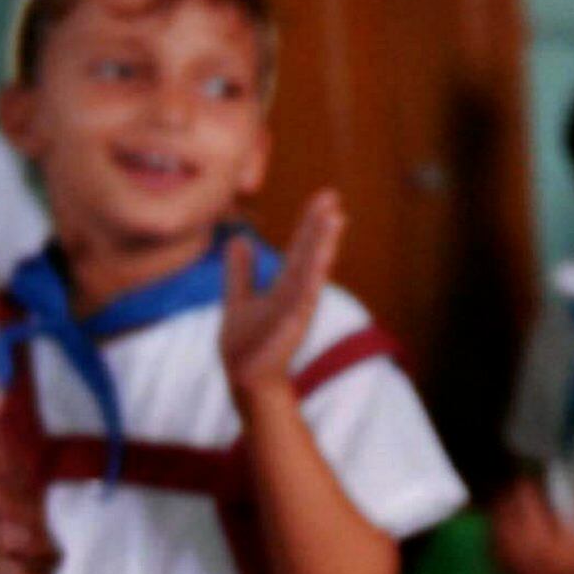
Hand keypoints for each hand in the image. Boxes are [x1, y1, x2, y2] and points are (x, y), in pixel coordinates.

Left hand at [221, 191, 342, 397]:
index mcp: (286, 286)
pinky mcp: (291, 324)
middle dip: (319, 224)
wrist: (245, 379)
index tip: (326, 196)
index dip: (311, 222)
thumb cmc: (246, 344)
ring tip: (335, 217)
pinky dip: (313, 276)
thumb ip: (241, 270)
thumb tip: (238, 238)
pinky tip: (321, 258)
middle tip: (332, 195)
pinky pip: (303, 295)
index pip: (301, 247)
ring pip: (310, 268)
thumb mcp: (239, 298)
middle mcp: (296, 293)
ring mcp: (296, 308)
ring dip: (322, 243)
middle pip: (309, 252)